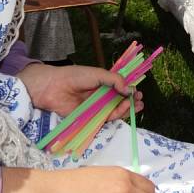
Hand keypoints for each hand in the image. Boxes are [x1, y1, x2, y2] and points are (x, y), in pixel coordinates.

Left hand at [17, 64, 142, 119]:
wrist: (53, 87)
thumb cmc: (75, 76)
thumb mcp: (98, 74)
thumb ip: (114, 80)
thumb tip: (130, 89)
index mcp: (102, 83)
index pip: (120, 88)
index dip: (130, 90)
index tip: (138, 91)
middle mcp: (100, 96)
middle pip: (119, 100)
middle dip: (131, 101)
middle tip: (140, 100)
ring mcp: (96, 107)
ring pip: (114, 110)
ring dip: (126, 108)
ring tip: (135, 104)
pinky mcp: (90, 118)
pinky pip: (105, 118)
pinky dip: (115, 115)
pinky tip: (123, 109)